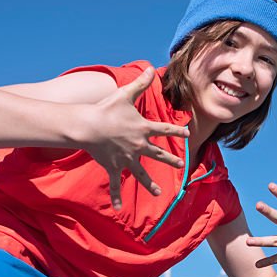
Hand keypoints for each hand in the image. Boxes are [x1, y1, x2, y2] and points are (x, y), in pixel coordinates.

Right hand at [77, 67, 188, 209]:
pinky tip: (118, 207)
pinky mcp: (114, 166)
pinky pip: (116, 184)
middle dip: (170, 160)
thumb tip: (150, 68)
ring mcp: (127, 158)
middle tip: (181, 164)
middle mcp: (138, 146)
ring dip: (150, 184)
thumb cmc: (107, 109)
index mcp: (143, 129)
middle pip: (158, 154)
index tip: (187, 134)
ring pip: (141, 174)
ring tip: (159, 193)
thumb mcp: (125, 95)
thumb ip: (140, 83)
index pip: (165, 130)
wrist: (89, 126)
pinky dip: (116, 196)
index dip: (176, 132)